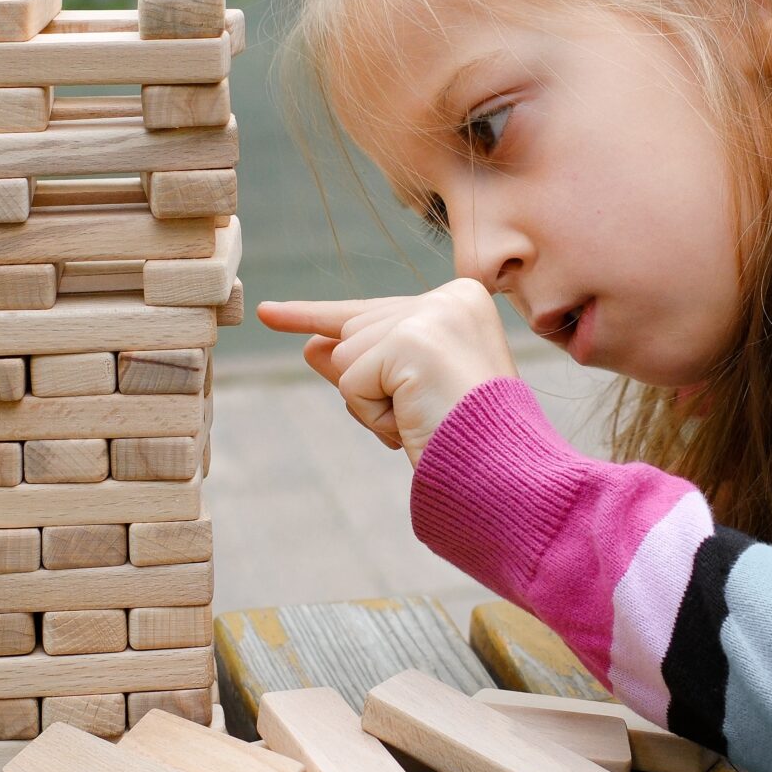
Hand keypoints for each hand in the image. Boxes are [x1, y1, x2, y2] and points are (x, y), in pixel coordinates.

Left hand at [256, 278, 518, 461]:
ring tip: (426, 417)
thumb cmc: (465, 439)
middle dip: (366, 386)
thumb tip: (310, 345)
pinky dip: (373, 415)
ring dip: (373, 405)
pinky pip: (351, 382)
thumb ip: (363, 365)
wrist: (503, 474)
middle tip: (421, 413)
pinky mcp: (411, 342)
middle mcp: (449, 296)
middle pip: (353, 335)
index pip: (371, 308)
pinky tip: (416, 419)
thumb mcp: (408, 395)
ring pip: (345, 357)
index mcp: (460, 302)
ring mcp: (431, 315)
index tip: (268, 313)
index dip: (314, 317)